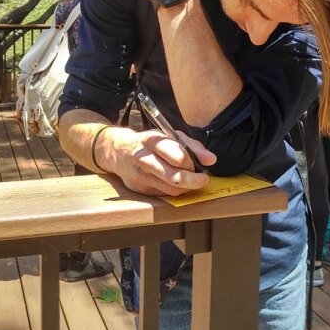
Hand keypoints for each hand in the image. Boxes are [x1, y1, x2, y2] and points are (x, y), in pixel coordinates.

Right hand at [102, 126, 216, 196]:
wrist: (118, 151)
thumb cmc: (149, 143)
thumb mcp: (169, 135)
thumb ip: (192, 146)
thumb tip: (211, 160)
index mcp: (152, 141)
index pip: (178, 156)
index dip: (192, 163)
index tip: (198, 165)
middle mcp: (144, 159)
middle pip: (175, 177)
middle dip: (193, 181)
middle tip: (203, 179)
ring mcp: (140, 176)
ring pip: (171, 189)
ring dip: (186, 187)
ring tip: (191, 181)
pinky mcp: (139, 189)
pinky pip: (164, 194)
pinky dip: (174, 190)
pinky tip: (176, 183)